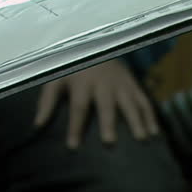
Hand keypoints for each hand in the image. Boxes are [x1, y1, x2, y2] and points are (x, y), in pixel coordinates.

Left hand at [34, 59, 158, 148]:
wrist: (93, 44)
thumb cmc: (72, 67)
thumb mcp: (55, 80)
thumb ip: (47, 102)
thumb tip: (37, 125)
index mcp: (82, 83)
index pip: (78, 108)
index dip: (75, 127)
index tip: (73, 147)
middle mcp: (103, 84)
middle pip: (106, 105)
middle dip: (108, 123)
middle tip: (110, 142)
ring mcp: (120, 84)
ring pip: (129, 103)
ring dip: (136, 121)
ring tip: (141, 139)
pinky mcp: (132, 84)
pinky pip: (144, 100)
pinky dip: (150, 115)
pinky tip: (155, 132)